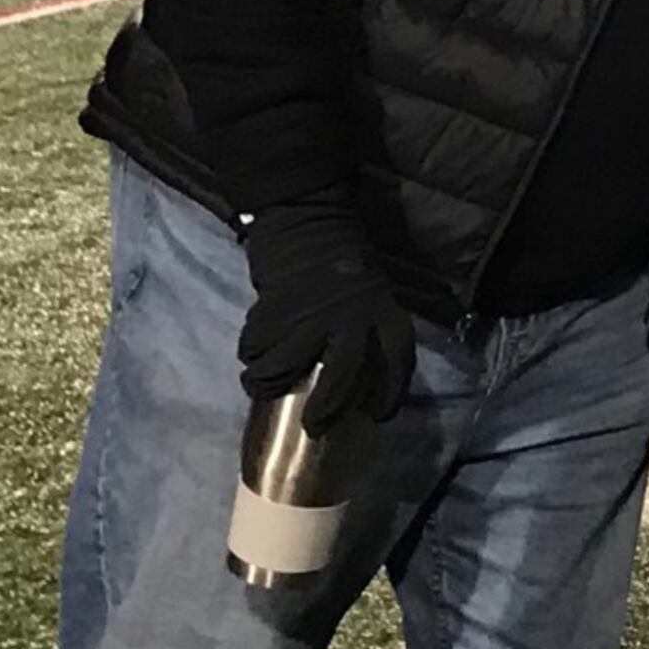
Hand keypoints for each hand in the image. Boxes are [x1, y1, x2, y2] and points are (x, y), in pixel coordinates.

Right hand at [236, 202, 417, 430]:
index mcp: (385, 313)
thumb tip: (356, 383)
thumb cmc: (346, 267)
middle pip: (343, 376)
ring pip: (287, 364)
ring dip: (267, 381)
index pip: (398, 363)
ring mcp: (312, 316)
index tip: (376, 417)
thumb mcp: (374, 296)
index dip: (390, 395)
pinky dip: (251, 354)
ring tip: (260, 385)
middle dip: (328, 407)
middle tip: (314, 426)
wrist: (311, 223)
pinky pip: (258, 344)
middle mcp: (353, 318)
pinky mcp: (276, 309)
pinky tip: (252, 354)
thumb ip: (368, 332)